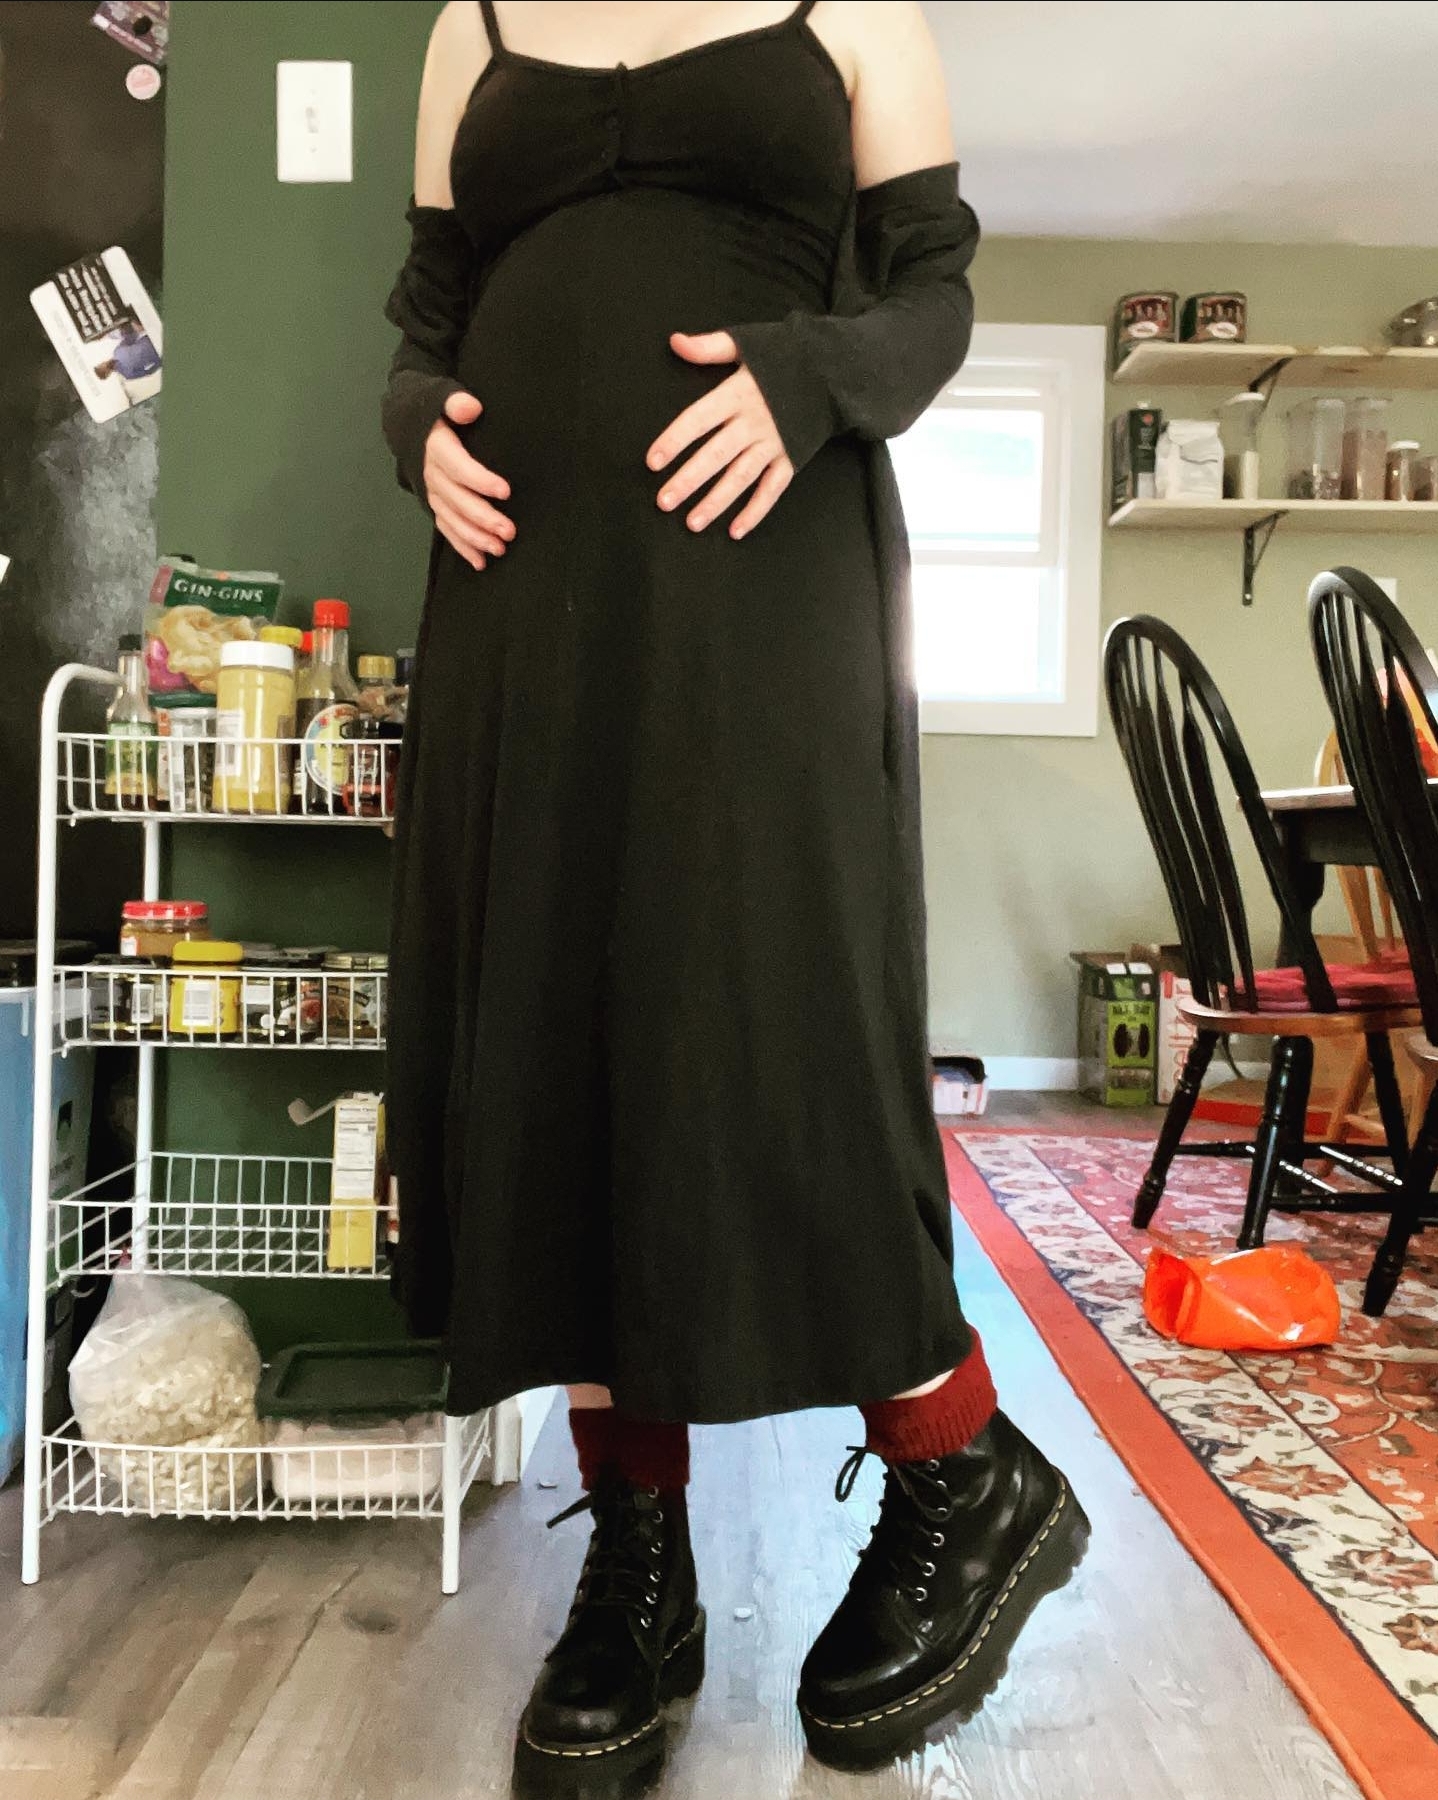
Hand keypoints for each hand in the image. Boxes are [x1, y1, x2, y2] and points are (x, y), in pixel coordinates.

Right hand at [424, 391, 514, 569]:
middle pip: (457, 500)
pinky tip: (481, 562)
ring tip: (499, 549)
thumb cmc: (433, 409)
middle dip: (482, 518)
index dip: (480, 480)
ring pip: (452, 519)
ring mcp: (432, 493)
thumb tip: (470, 407)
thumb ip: (455, 401)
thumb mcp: (440, 396)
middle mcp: (431, 474)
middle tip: (508, 531)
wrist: (405, 423)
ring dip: (474, 537)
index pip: (458, 467)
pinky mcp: (434, 504)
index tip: (505, 491)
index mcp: (435, 448)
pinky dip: (463, 546)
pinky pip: (447, 529)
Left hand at [647, 331, 792, 538]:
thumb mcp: (746, 343)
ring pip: (741, 477)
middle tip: (664, 502)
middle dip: (689, 480)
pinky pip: (772, 489)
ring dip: (717, 502)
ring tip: (692, 523)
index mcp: (737, 393)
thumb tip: (675, 342)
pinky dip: (756, 511)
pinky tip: (736, 531)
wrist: (833, 369)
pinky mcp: (791, 458)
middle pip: (716, 455)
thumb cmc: (785, 356)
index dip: (675, 440)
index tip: (653, 461)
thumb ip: (709, 347)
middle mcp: (753, 422)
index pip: (698, 419)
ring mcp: (774, 444)